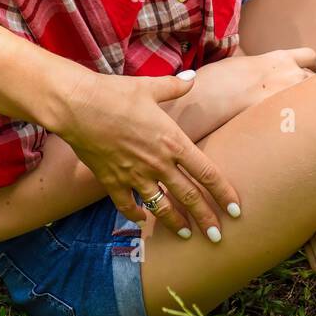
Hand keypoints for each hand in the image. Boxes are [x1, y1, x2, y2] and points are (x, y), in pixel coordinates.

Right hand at [57, 68, 241, 241]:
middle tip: (217, 236)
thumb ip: (175, 86)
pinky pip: (127, 205)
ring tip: (186, 235)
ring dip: (175, 223)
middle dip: (206, 218)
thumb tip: (191, 78)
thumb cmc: (116, 93)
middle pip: (189, 197)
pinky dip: (136, 215)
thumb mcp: (150, 87)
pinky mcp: (112, 181)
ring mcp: (134, 175)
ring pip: (161, 207)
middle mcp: (157, 163)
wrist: (78, 105)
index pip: (207, 173)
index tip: (237, 210)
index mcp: (172, 141)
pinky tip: (142, 220)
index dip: (224, 193)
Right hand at [157, 47, 315, 142]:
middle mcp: (290, 73)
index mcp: (278, 58)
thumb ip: (256, 67)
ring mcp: (291, 93)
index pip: (309, 57)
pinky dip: (311, 124)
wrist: (212, 94)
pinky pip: (308, 118)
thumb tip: (254, 73)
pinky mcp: (287, 114)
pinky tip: (313, 135)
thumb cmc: (219, 78)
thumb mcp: (240, 64)